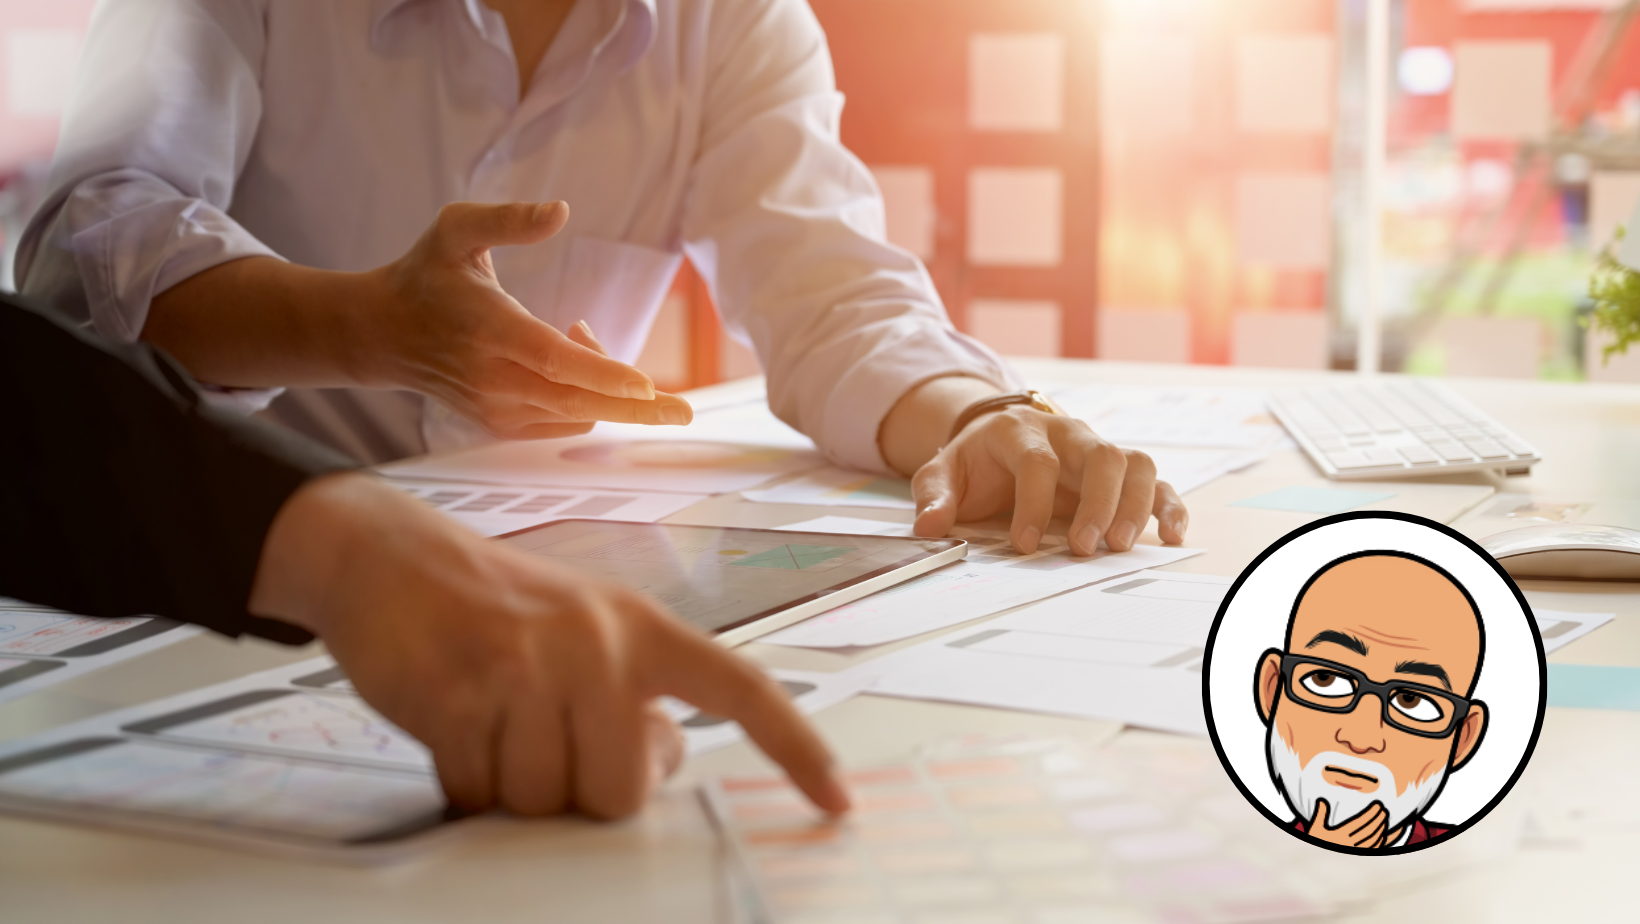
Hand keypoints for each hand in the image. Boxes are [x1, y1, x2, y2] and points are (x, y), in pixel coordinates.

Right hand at [249, 472, 849, 818]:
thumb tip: (663, 763)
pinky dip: (464, 782)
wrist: (390, 555)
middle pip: (620, 792)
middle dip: (577, 792)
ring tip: (492, 722)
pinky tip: (455, 727)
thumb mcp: (586, 631)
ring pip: (544, 802)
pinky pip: (480, 792)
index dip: (794, 747)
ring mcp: (530, 666)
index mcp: (642, 626)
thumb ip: (635, 695)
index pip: (739, 689)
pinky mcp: (464, 693)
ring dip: (512, 787)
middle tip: (539, 740)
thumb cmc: (496, 607)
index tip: (837, 801)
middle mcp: (599, 641)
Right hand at [362, 200, 693, 438]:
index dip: (602, 373)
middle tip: (686, 411)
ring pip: (576, 413)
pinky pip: (564, 422)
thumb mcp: (456, 228)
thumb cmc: (427, 274)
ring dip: (606, 384)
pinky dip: (586, 397)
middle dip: (636, 407)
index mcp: (488, 329)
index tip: (646, 385)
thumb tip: (561, 211)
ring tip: (585, 331)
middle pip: (577, 401)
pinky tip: (573, 354)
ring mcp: (496, 409)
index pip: (553, 361)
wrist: (382, 333)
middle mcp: (493, 379)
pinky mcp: (502, 426)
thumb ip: (508, 219)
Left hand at [911, 404, 1187, 555]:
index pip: (1037, 461)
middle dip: (1097, 504)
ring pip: (1134, 463)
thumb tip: (929, 526)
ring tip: (1120, 547)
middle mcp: (1068, 435)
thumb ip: (935, 496)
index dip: (1033, 502)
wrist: (997, 440)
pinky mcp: (1119, 472)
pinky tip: (1169, 536)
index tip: (1022, 544)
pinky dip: (1168, 506)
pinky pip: (1155, 481)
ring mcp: (1097, 451)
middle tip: (1084, 548)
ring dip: (1134, 505)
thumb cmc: (974, 463)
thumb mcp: (943, 474)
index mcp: (1021, 431)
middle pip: (1100, 455)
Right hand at [1306, 799, 1389, 848]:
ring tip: (1384, 818)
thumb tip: (1321, 801)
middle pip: (1369, 831)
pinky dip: (1381, 840)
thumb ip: (1320, 815)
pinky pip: (1374, 848)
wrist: (1318, 862)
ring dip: (1381, 829)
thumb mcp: (1315, 829)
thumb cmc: (1318, 841)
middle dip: (1378, 819)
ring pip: (1373, 840)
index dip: (1370, 814)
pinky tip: (1384, 833)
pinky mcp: (1360, 856)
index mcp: (1340, 836)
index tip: (1378, 806)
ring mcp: (1356, 851)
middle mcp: (1349, 845)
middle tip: (1383, 809)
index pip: (1359, 823)